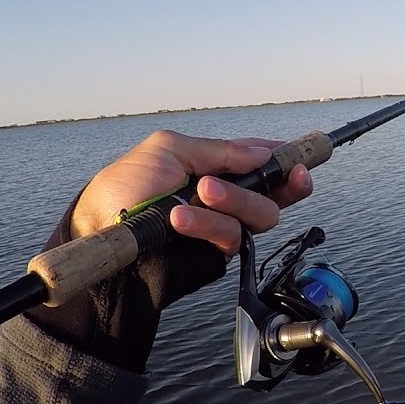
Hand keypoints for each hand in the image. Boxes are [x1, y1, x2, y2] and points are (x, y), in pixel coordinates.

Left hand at [70, 129, 312, 256]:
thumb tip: (263, 152)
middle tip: (262, 170)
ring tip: (197, 195)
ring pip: (261, 215)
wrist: (102, 233)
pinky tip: (181, 218)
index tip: (303, 159)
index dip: (287, 160)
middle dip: (270, 180)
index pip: (263, 161)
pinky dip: (208, 224)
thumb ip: (221, 151)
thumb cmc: (126, 186)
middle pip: (275, 193)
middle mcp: (226, 198)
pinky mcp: (215, 254)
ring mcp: (222, 226)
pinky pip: (232, 237)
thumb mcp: (171, 149)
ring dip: (232, 200)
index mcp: (217, 167)